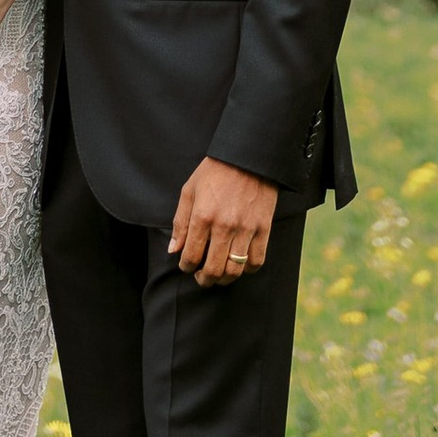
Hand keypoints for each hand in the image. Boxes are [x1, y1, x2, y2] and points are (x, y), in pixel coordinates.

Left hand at [169, 158, 277, 287]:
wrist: (247, 157)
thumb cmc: (214, 172)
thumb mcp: (189, 191)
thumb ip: (180, 222)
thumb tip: (174, 250)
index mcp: (202, 217)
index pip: (191, 256)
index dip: (186, 267)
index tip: (186, 266)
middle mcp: (224, 227)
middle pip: (212, 270)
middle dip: (203, 279)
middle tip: (201, 278)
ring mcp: (246, 229)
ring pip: (234, 270)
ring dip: (224, 279)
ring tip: (218, 276)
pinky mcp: (263, 229)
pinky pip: (257, 261)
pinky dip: (247, 269)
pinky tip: (239, 265)